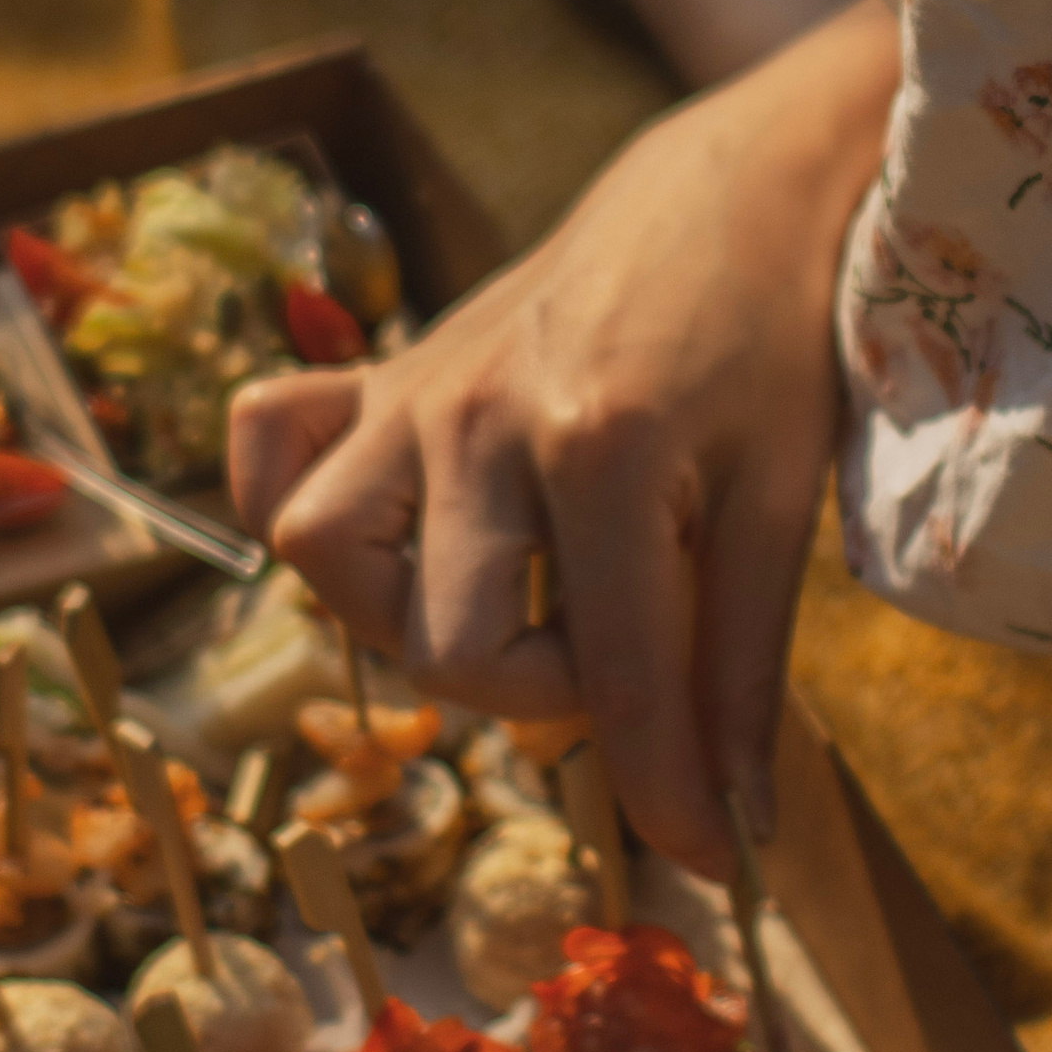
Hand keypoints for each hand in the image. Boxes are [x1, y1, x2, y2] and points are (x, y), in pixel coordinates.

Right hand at [226, 0, 898, 868]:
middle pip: (448, 643)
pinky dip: (298, 493)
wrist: (732, 189)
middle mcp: (483, 417)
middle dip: (542, 688)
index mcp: (601, 449)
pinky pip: (274, 440)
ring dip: (410, 611)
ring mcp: (419, 386)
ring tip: (509, 593)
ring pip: (327, 552)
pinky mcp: (389, 367)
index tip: (705, 861)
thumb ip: (740, 671)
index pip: (609, 679)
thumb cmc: (771, 340)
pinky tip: (395, 521)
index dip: (660, 792)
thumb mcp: (778, 500)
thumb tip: (730, 835)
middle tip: (620, 636)